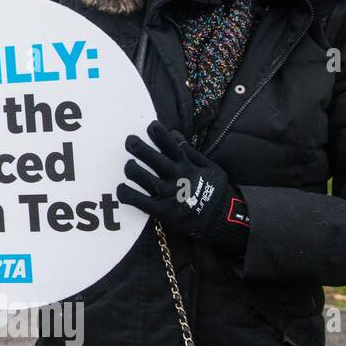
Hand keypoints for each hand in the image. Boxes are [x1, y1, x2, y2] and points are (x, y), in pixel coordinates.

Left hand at [117, 120, 248, 255]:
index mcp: (188, 166)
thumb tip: (173, 132)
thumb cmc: (216, 191)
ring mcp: (168, 194)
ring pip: (141, 177)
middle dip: (138, 146)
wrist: (223, 220)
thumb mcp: (210, 168)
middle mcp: (177, 178)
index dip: (160, 134)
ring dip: (131, 168)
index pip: (172, 146)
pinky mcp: (161, 211)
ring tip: (129, 165)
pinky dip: (126, 193)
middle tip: (130, 140)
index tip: (151, 125)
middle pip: (153, 159)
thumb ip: (190, 151)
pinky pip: (137, 200)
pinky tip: (122, 188)